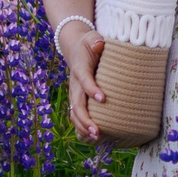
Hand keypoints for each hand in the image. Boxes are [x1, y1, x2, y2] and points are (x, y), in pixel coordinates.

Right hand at [60, 24, 106, 139]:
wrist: (75, 48)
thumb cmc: (89, 44)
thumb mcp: (92, 38)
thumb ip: (96, 41)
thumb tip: (100, 44)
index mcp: (79, 69)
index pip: (84, 79)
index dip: (92, 89)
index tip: (103, 99)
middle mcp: (75, 84)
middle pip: (77, 103)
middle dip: (86, 118)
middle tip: (97, 131)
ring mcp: (74, 93)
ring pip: (75, 112)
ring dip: (83, 126)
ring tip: (96, 137)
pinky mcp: (77, 99)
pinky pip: (77, 115)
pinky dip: (82, 127)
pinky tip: (93, 137)